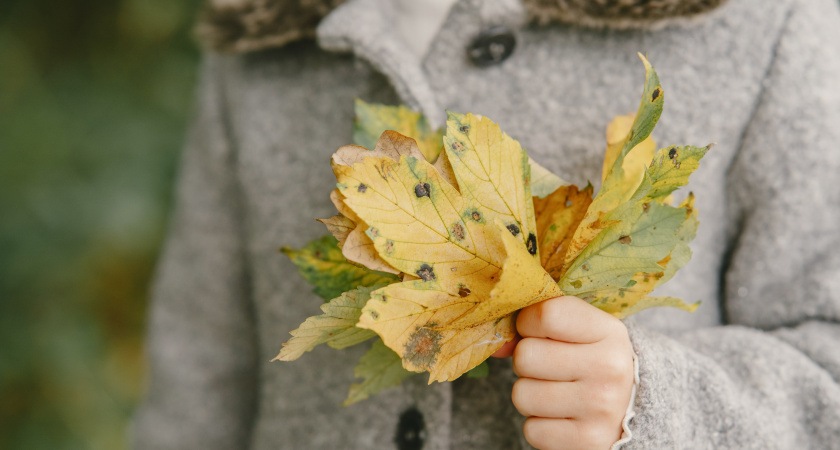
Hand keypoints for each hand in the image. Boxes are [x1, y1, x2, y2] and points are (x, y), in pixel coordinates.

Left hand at [493, 296, 634, 449]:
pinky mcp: (588, 442)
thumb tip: (496, 346)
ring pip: (522, 395)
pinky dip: (540, 425)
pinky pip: (531, 430)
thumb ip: (535, 325)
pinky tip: (562, 416)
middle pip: (525, 356)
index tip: (540, 332)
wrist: (631, 410)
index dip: (529, 323)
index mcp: (609, 332)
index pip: (547, 314)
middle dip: (527, 363)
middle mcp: (609, 368)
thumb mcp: (579, 332)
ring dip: (530, 395)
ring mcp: (601, 408)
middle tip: (549, 368)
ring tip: (556, 392)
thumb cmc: (592, 361)